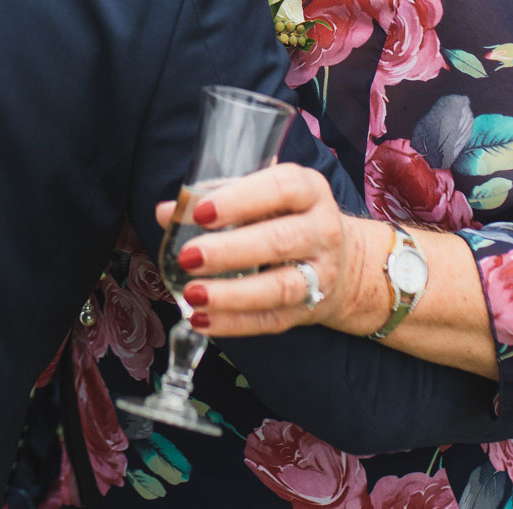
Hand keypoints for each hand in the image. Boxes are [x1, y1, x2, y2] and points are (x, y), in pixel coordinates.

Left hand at [153, 164, 378, 337]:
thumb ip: (216, 198)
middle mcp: (322, 230)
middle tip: (188, 256)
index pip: (281, 188)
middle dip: (231, 251)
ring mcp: (321, 273)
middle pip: (281, 241)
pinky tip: (202, 320)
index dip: (241, 199)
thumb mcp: (262, 197)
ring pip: (281, 287)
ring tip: (193, 294)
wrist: (344, 262)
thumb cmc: (287, 218)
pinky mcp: (310, 309)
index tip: (201, 212)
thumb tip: (168, 212)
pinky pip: (272, 320)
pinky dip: (234, 323)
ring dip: (233, 294)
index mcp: (309, 190)